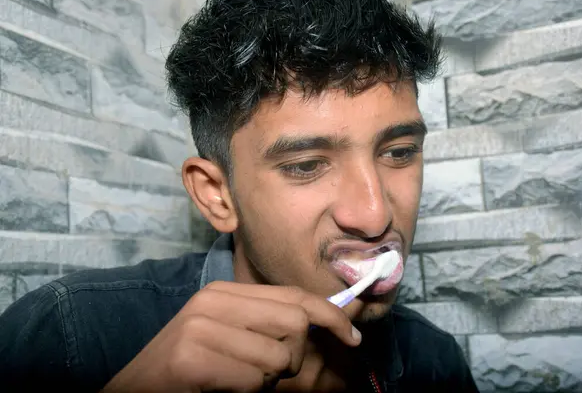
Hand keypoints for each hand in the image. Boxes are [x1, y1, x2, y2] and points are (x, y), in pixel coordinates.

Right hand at [101, 281, 361, 391]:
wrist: (135, 392)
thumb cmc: (192, 371)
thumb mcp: (233, 338)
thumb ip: (272, 325)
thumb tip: (339, 318)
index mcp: (223, 292)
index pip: (292, 296)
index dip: (330, 315)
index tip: (353, 337)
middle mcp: (212, 301)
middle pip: (295, 322)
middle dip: (295, 356)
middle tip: (269, 373)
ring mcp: (200, 327)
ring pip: (279, 356)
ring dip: (267, 381)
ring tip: (235, 380)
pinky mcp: (192, 358)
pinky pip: (254, 379)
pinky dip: (247, 392)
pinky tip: (221, 388)